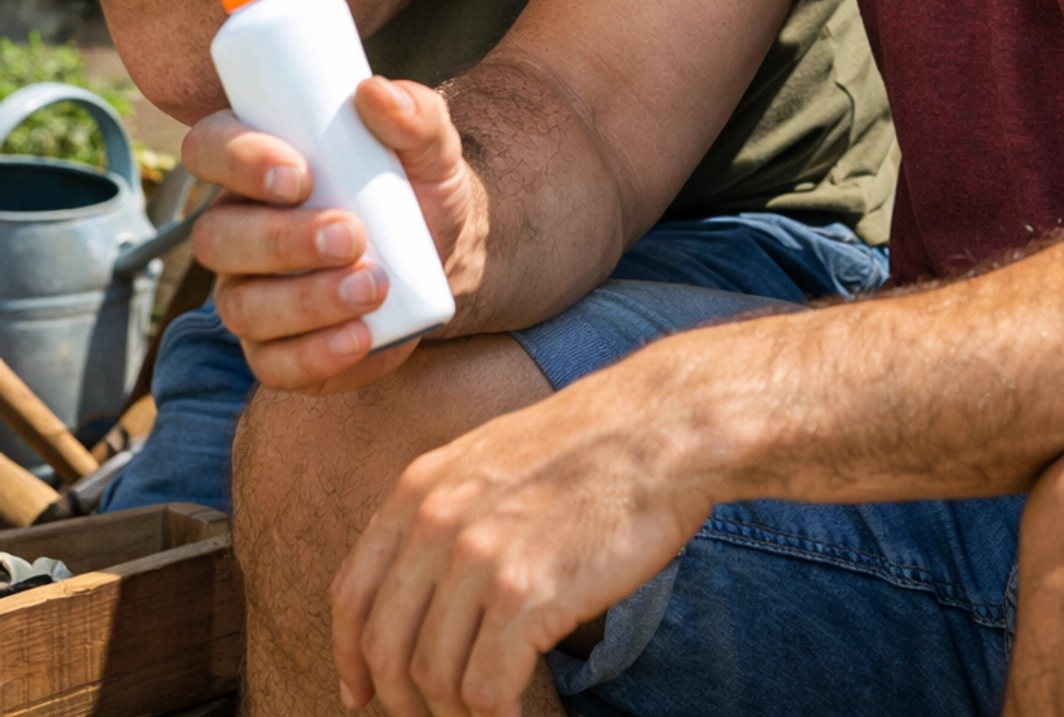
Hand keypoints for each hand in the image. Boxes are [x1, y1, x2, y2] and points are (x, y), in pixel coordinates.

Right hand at [188, 79, 484, 393]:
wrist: (443, 254)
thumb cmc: (415, 184)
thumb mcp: (430, 145)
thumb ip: (416, 113)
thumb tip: (375, 92)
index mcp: (255, 163)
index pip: (209, 148)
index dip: (238, 160)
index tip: (300, 175)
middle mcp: (236, 229)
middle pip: (216, 237)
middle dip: (281, 240)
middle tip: (351, 235)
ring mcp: (250, 293)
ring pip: (242, 305)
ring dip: (306, 300)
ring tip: (373, 285)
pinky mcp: (277, 350)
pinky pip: (273, 364)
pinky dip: (317, 355)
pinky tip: (361, 337)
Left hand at [332, 359, 711, 716]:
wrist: (662, 427)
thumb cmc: (592, 443)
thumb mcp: (492, 455)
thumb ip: (447, 508)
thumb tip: (423, 583)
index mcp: (421, 485)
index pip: (353, 590)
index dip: (350, 654)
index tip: (362, 692)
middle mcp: (437, 520)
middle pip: (386, 645)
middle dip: (403, 698)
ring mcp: (480, 557)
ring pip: (433, 677)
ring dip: (456, 713)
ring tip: (484, 715)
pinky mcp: (527, 595)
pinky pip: (486, 690)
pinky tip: (515, 713)